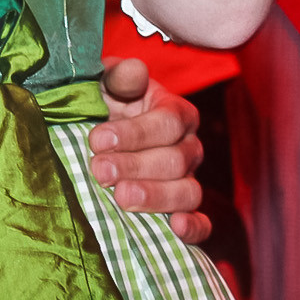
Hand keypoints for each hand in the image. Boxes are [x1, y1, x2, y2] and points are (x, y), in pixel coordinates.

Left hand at [93, 57, 208, 242]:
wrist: (101, 131)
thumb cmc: (106, 104)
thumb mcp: (107, 84)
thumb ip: (120, 77)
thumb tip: (134, 70)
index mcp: (176, 111)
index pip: (167, 122)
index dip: (134, 133)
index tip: (97, 140)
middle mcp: (189, 146)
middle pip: (175, 160)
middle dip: (135, 166)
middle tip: (100, 171)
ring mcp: (189, 179)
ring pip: (188, 192)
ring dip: (155, 197)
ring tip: (121, 198)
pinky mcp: (185, 209)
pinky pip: (202, 223)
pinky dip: (194, 229)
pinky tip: (176, 229)